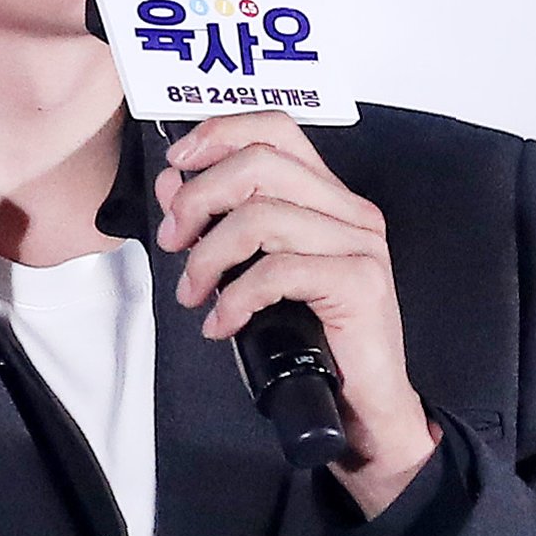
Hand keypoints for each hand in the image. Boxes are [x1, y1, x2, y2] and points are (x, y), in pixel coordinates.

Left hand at [154, 112, 439, 517]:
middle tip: (174, 241)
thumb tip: (173, 183)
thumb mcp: (251, 270)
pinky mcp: (360, 283)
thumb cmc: (313, 338)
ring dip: (208, 256)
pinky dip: (235, 297)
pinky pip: (277, 270)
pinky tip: (222, 322)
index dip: (219, 134)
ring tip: (195, 292)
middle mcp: (349, 210)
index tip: (177, 162)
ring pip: (261, 216)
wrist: (362, 405)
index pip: (275, 130)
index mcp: (326, 196)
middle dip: (199, 199)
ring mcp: (360, 244)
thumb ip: (216, 222)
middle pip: (260, 164)